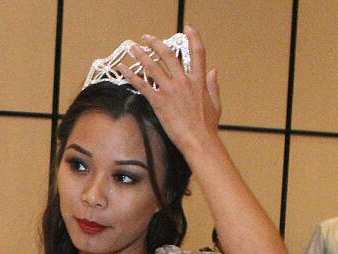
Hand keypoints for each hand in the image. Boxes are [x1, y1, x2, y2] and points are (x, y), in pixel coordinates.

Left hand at [117, 26, 220, 156]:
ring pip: (153, 66)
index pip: (198, 52)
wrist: (199, 140)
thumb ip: (212, 85)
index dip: (193, 37)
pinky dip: (130, 75)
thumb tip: (214, 71)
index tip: (187, 28)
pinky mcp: (159, 102)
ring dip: (141, 55)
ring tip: (132, 48)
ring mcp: (171, 90)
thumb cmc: (207, 126)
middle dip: (157, 43)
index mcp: (199, 80)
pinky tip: (122, 68)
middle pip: (169, 55)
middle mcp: (184, 81)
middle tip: (147, 38)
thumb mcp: (215, 103)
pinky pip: (142, 84)